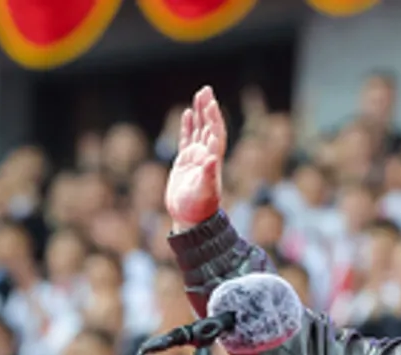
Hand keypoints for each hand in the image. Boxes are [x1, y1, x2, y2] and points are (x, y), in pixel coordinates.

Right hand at [165, 86, 226, 228]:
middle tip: (206, 90)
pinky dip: (188, 126)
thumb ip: (208, 175)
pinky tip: (187, 113)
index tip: (211, 103)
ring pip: (198, 130)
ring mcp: (196, 158)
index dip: (214, 119)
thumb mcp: (204, 192)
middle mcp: (206, 156)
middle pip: (208, 127)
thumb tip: (212, 158)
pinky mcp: (185, 162)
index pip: (215, 134)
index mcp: (212, 160)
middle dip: (208, 109)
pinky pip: (187, 139)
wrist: (190, 219)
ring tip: (199, 95)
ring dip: (199, 113)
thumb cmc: (198, 208)